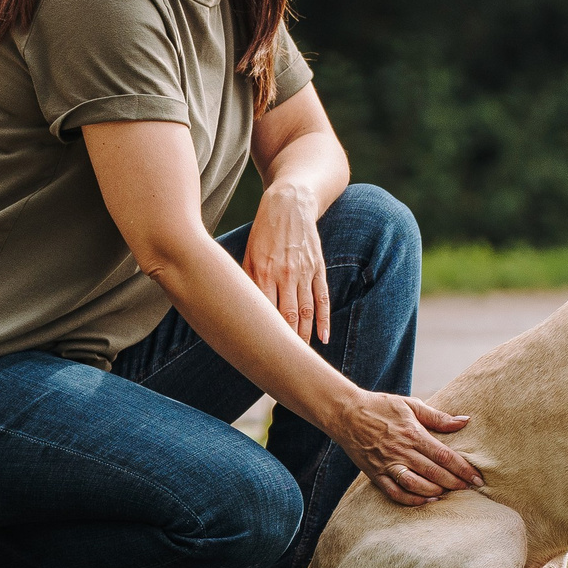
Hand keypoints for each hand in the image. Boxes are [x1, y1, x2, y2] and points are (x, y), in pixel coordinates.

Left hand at [246, 181, 330, 343]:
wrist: (291, 203)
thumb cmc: (264, 231)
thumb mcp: (248, 253)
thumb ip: (247, 279)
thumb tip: (243, 307)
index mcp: (263, 271)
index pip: (264, 311)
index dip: (264, 333)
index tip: (260, 354)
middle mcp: (285, 274)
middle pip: (287, 316)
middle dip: (286, 342)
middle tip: (282, 364)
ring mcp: (305, 272)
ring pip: (306, 311)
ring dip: (305, 336)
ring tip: (301, 357)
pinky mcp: (318, 268)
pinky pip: (322, 298)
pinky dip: (323, 320)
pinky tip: (323, 338)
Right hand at [336, 391, 482, 506]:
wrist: (346, 413)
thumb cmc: (381, 407)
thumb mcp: (411, 405)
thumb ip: (438, 417)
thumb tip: (464, 421)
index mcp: (413, 434)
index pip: (444, 456)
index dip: (463, 468)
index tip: (477, 478)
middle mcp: (401, 451)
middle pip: (433, 472)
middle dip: (455, 483)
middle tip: (471, 489)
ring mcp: (387, 464)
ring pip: (415, 485)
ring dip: (435, 491)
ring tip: (450, 494)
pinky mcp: (375, 474)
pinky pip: (394, 492)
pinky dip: (411, 499)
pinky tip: (425, 500)